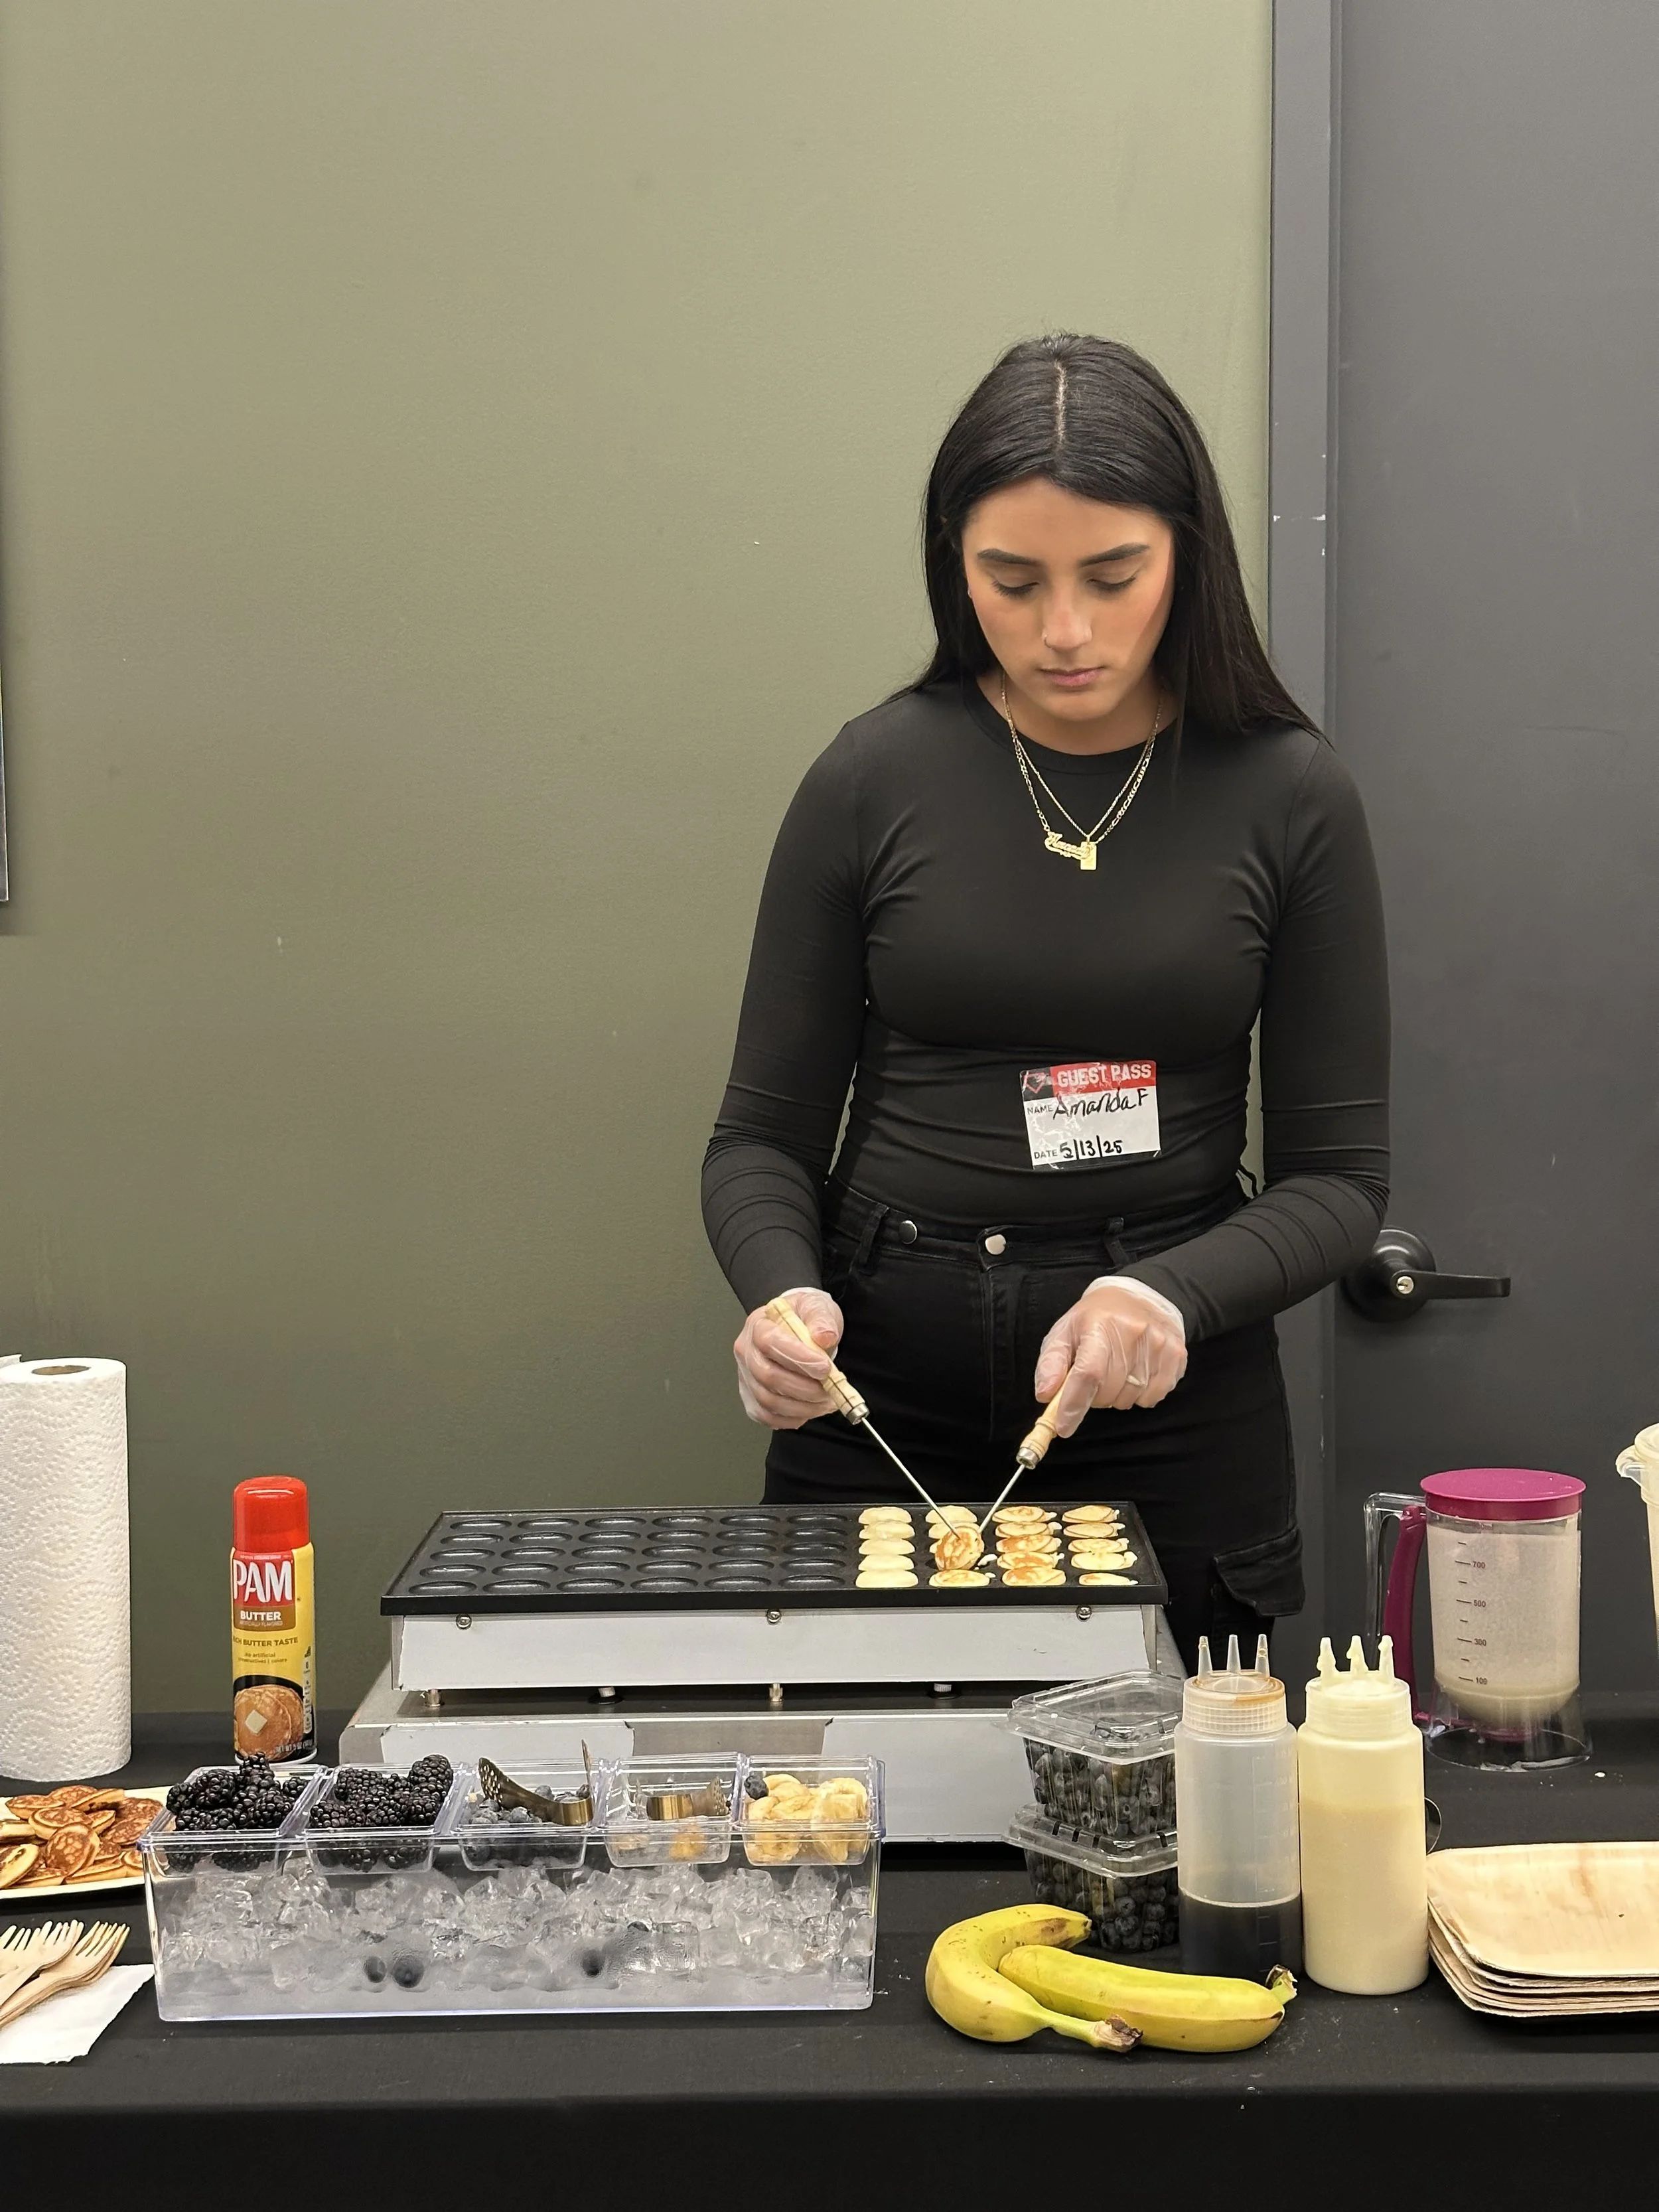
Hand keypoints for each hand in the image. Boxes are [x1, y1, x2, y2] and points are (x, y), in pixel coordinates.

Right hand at [733, 1287, 845, 1429]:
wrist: (797, 1329)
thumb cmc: (803, 1319)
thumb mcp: (816, 1307)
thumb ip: (821, 1318)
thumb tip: (823, 1336)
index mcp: (758, 1324)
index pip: (770, 1343)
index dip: (798, 1359)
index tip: (825, 1367)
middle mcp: (746, 1351)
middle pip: (768, 1376)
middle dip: (805, 1388)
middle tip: (831, 1388)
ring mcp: (746, 1376)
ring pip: (769, 1400)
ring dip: (803, 1406)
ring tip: (826, 1400)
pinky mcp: (751, 1398)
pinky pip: (767, 1416)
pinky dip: (792, 1418)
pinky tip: (810, 1409)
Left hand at [1032, 1278, 1186, 1435]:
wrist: (1141, 1296)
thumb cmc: (1096, 1318)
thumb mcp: (1065, 1331)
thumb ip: (1051, 1362)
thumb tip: (1045, 1394)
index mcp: (1100, 1325)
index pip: (1088, 1373)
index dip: (1074, 1405)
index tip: (1063, 1427)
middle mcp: (1133, 1333)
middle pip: (1108, 1392)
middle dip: (1094, 1396)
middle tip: (1093, 1378)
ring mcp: (1159, 1345)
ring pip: (1130, 1399)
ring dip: (1117, 1396)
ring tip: (1116, 1371)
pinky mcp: (1177, 1356)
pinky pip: (1153, 1398)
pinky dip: (1140, 1395)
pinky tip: (1136, 1373)